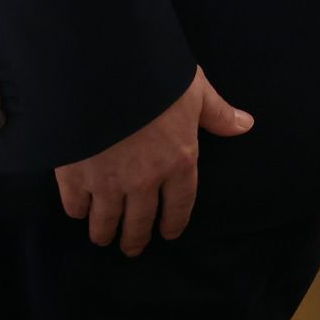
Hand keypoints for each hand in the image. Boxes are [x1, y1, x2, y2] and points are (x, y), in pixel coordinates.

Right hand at [53, 67, 252, 255]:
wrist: (104, 71)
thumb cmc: (157, 76)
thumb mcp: (195, 90)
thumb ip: (217, 113)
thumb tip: (245, 125)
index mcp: (179, 161)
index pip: (180, 205)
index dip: (173, 222)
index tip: (168, 234)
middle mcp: (145, 180)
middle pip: (140, 222)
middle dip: (136, 238)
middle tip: (132, 248)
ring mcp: (108, 182)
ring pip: (106, 221)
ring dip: (105, 232)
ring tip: (104, 239)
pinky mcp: (74, 176)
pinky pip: (75, 205)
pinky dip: (78, 211)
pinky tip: (80, 211)